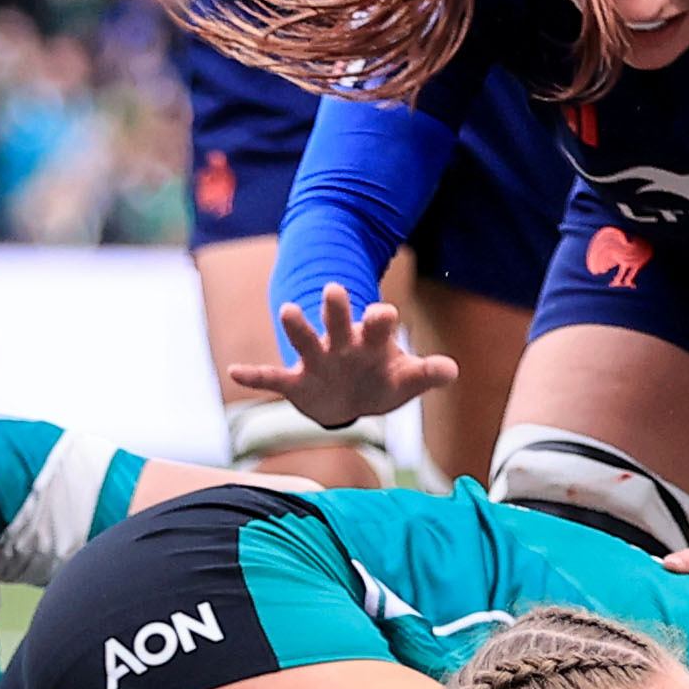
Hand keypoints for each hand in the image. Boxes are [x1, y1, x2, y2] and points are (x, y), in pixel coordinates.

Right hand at [223, 283, 457, 428]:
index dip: (381, 319)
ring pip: (305, 342)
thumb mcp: (406, 381)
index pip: (378, 326)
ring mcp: (317, 363)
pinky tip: (236, 372)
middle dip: (337, 310)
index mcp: (372, 344)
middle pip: (339, 324)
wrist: (349, 401)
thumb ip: (427, 374)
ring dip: (296, 328)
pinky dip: (256, 376)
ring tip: (287, 309)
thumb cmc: (381, 382)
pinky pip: (274, 379)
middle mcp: (342, 347)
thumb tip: (452, 370)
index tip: (385, 312)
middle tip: (334, 287)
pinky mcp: (297, 383)